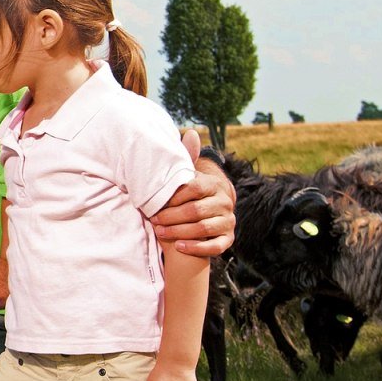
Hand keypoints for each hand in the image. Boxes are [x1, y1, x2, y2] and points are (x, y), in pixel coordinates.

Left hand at [150, 130, 235, 256]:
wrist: (201, 219)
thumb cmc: (187, 197)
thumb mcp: (187, 177)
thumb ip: (187, 159)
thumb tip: (190, 132)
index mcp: (213, 185)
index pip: (194, 188)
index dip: (173, 197)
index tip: (154, 203)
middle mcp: (225, 202)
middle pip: (196, 210)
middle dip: (171, 217)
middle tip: (153, 220)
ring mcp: (228, 221)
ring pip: (204, 228)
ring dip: (179, 231)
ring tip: (160, 232)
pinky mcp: (228, 239)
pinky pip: (215, 246)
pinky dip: (196, 247)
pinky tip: (179, 246)